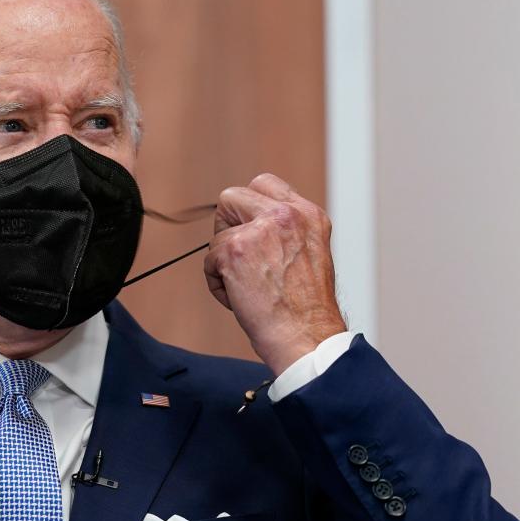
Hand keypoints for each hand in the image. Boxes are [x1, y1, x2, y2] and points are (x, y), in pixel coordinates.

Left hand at [204, 174, 345, 376]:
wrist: (306, 336)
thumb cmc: (307, 309)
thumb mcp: (310, 254)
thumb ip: (284, 231)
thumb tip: (250, 223)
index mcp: (308, 215)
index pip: (264, 184)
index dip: (248, 208)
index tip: (249, 230)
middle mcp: (286, 215)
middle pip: (232, 197)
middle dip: (227, 227)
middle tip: (240, 258)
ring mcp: (259, 229)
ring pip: (218, 234)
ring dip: (225, 263)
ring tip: (249, 288)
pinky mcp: (235, 249)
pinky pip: (209, 260)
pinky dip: (218, 284)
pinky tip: (241, 299)